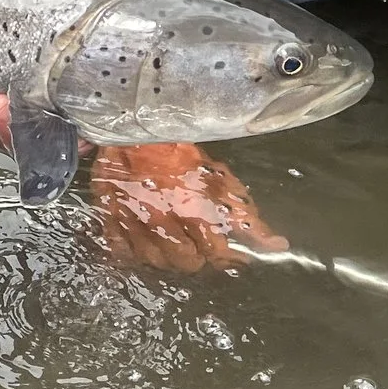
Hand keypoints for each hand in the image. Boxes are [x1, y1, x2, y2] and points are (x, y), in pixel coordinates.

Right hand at [88, 142, 287, 272]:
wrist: (134, 126)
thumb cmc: (179, 151)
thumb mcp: (217, 177)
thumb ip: (245, 214)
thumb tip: (277, 245)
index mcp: (192, 208)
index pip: (215, 253)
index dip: (226, 257)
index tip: (229, 253)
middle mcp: (163, 220)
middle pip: (185, 262)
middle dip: (196, 256)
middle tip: (197, 242)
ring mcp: (133, 221)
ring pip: (154, 261)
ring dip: (167, 256)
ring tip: (173, 241)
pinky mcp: (109, 217)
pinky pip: (120, 252)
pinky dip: (133, 253)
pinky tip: (144, 242)